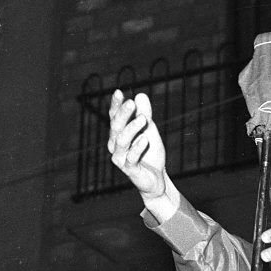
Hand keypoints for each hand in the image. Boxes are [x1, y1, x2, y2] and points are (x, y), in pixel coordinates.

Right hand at [107, 90, 174, 211]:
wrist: (156, 177)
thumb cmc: (149, 152)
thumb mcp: (149, 130)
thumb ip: (145, 114)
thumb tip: (141, 95)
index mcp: (118, 133)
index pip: (114, 116)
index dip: (115, 105)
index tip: (118, 92)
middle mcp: (115, 144)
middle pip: (116, 127)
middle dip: (123, 114)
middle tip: (131, 103)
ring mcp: (120, 157)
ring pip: (122, 141)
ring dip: (132, 128)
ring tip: (143, 119)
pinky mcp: (129, 170)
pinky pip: (131, 158)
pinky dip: (137, 148)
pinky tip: (144, 139)